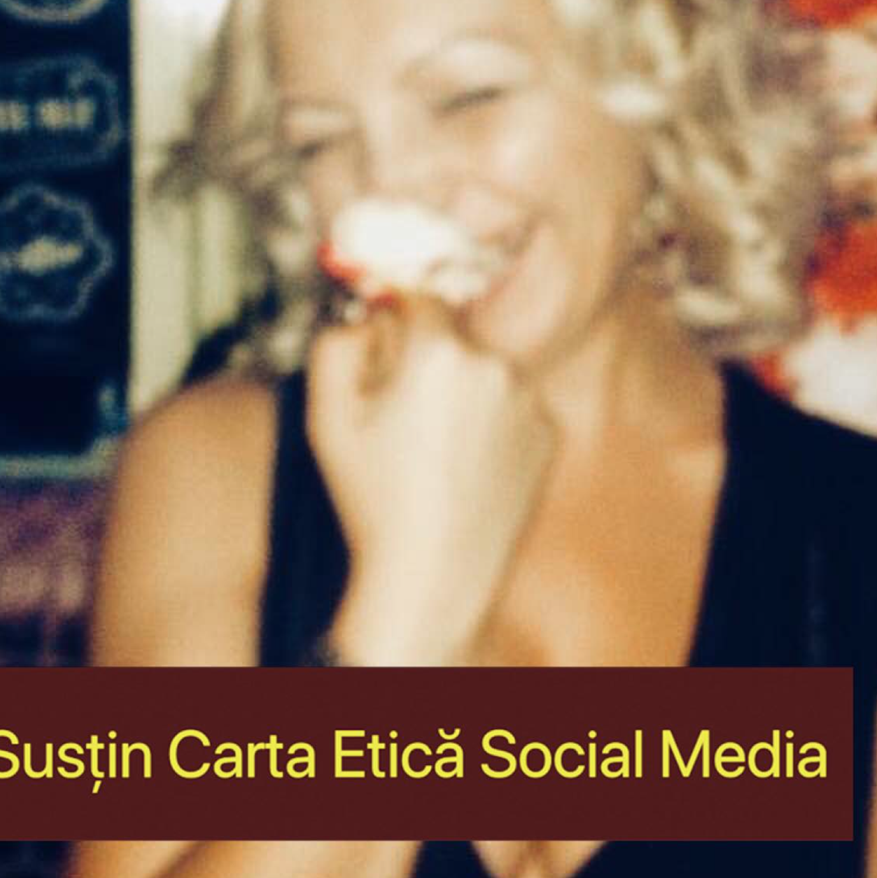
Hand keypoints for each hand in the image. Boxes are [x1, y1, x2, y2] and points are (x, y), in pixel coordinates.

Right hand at [306, 297, 556, 663]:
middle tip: (399, 419)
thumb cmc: (373, 499)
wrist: (432, 579)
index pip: (416, 299)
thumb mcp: (328, 416)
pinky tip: (463, 469)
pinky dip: (491, 425)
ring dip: (460, 392)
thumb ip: (338, 342)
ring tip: (432, 454)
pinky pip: (512, 409)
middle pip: (451, 338)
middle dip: (425, 362)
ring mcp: (529, 401)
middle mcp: (495, 365)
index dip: (394, 325)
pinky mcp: (549, 435)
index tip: (384, 355)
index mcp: (439, 351)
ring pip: (483, 373)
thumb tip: (366, 314)